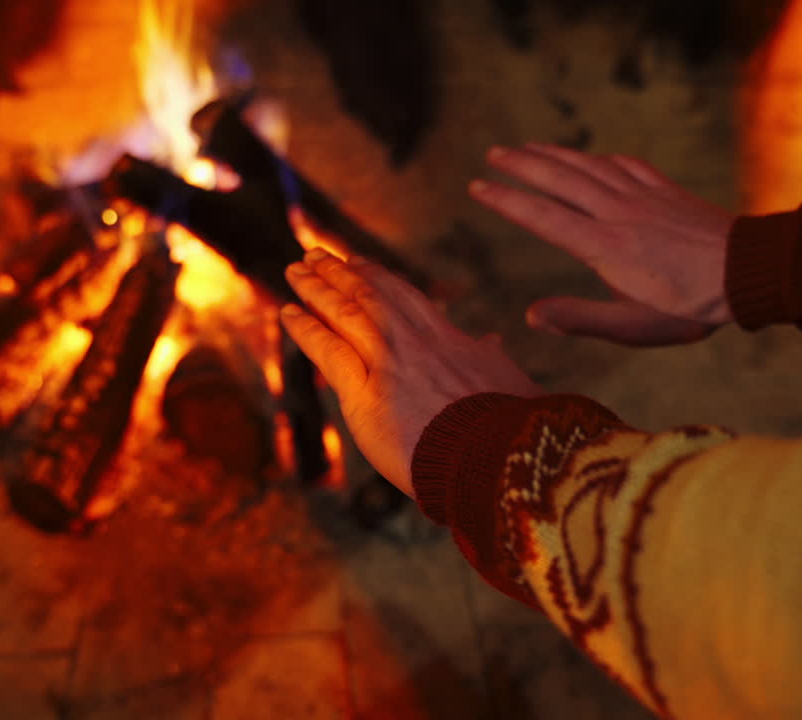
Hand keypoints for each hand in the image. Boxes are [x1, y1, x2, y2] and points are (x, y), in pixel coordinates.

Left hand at [281, 249, 540, 496]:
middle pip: (371, 295)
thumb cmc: (514, 430)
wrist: (500, 459)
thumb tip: (492, 340)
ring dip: (317, 288)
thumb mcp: (513, 381)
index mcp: (451, 340)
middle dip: (341, 273)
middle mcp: (416, 343)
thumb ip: (494, 358)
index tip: (359, 263)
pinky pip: (328, 350)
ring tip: (295, 270)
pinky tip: (288, 313)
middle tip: (315, 256)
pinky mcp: (365, 394)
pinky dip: (306, 329)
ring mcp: (389, 364)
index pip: (407, 298)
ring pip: (346, 313)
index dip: (379, 278)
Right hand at [472, 144, 736, 345]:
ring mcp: (642, 197)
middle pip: (560, 179)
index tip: (478, 187)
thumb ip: (579, 319)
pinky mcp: (666, 192)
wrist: (747, 273)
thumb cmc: (688, 308)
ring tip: (528, 146)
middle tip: (492, 154)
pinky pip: (626, 165)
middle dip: (522, 164)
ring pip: (589, 166)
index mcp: (603, 246)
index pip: (542, 217)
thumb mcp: (631, 327)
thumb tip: (532, 316)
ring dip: (555, 153)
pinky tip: (596, 157)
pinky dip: (602, 158)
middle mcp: (617, 213)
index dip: (507, 201)